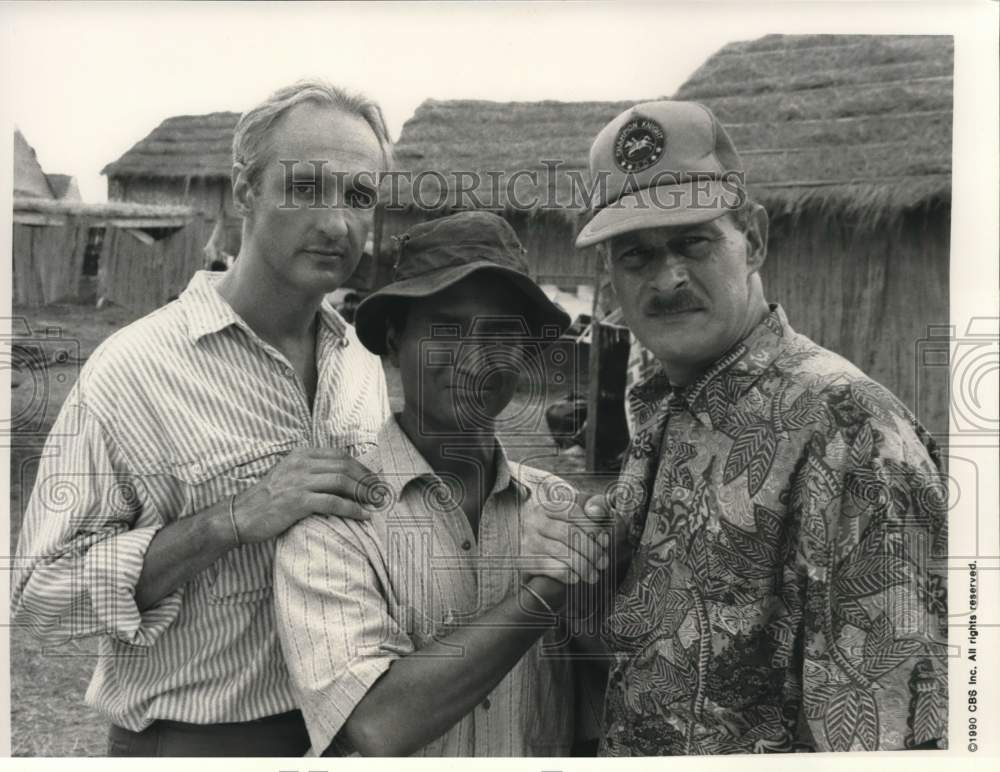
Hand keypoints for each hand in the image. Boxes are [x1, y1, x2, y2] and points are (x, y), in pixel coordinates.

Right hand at [231, 448, 380, 542]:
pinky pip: (334, 502)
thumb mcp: (288, 475)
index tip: (373, 479)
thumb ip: (311, 471)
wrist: (241, 515)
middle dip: (367, 479)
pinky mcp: (299, 501)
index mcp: (301, 455)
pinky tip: (363, 515)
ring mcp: (300, 481)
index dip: (361, 467)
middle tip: (379, 493)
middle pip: (345, 466)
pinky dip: (352, 509)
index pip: (340, 455)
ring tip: (375, 503)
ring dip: (363, 493)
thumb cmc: (267, 499)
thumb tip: (340, 476)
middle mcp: (302, 464)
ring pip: (342, 482)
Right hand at [521, 487, 611, 586]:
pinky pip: (550, 568)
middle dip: (591, 550)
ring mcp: (529, 540)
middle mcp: (535, 521)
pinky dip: (566, 574)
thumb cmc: (558, 530)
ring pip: (561, 552)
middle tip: (603, 562)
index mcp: (549, 507)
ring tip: (593, 575)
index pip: (573, 512)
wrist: (528, 543)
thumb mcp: (573, 515)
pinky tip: (576, 577)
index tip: (605, 541)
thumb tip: (597, 511)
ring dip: (582, 565)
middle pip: (568, 533)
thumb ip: (591, 507)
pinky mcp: (526, 559)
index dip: (592, 527)